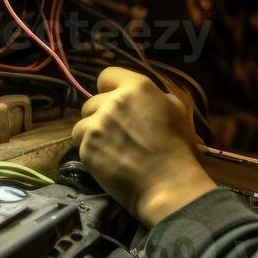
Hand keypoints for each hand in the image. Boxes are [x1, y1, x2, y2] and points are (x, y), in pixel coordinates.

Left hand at [71, 68, 216, 227]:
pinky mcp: (86, 147)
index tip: (115, 103)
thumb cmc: (177, 147)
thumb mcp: (176, 111)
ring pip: (82, 124)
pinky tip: (108, 161)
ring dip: (92, 134)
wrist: (167, 182)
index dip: (109, 89)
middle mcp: (113, 102)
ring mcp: (97, 125)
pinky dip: (91, 152)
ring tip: (110, 149)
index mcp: (137, 87)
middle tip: (116, 132)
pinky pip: (80, 144)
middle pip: (91, 102)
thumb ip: (155, 97)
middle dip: (100, 115)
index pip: (107, 75)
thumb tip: (141, 98)